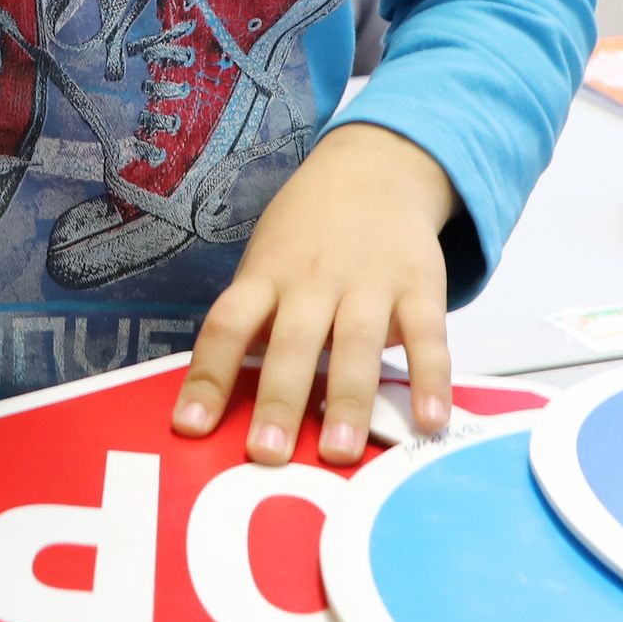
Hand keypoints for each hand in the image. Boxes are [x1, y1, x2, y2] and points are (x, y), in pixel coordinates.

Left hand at [171, 122, 455, 465]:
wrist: (376, 166)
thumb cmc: (307, 232)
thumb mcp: (267, 259)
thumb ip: (255, 320)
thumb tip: (225, 401)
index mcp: (266, 275)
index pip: (227, 325)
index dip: (207, 377)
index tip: (191, 428)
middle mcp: (313, 279)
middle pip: (292, 342)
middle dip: (279, 400)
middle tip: (266, 455)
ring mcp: (370, 282)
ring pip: (357, 343)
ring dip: (349, 400)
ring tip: (340, 453)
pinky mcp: (420, 286)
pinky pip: (428, 336)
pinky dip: (431, 378)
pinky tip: (429, 421)